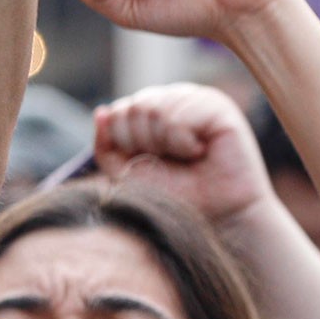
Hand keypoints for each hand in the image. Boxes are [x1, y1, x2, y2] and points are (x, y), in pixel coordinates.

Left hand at [93, 83, 272, 227]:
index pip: (119, 111)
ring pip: (153, 109)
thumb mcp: (126, 172)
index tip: (150, 162)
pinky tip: (200, 151)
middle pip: (134, 108)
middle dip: (144, 143)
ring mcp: (196, 100)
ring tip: (187, 157)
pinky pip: (178, 115)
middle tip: (171, 161)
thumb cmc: (173, 196)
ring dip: (164, 144)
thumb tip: (102, 111)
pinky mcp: (217, 107)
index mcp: (151, 112)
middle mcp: (173, 101)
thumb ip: (107, 144)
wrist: (212, 218)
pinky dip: (182, 141)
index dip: (126, 142)